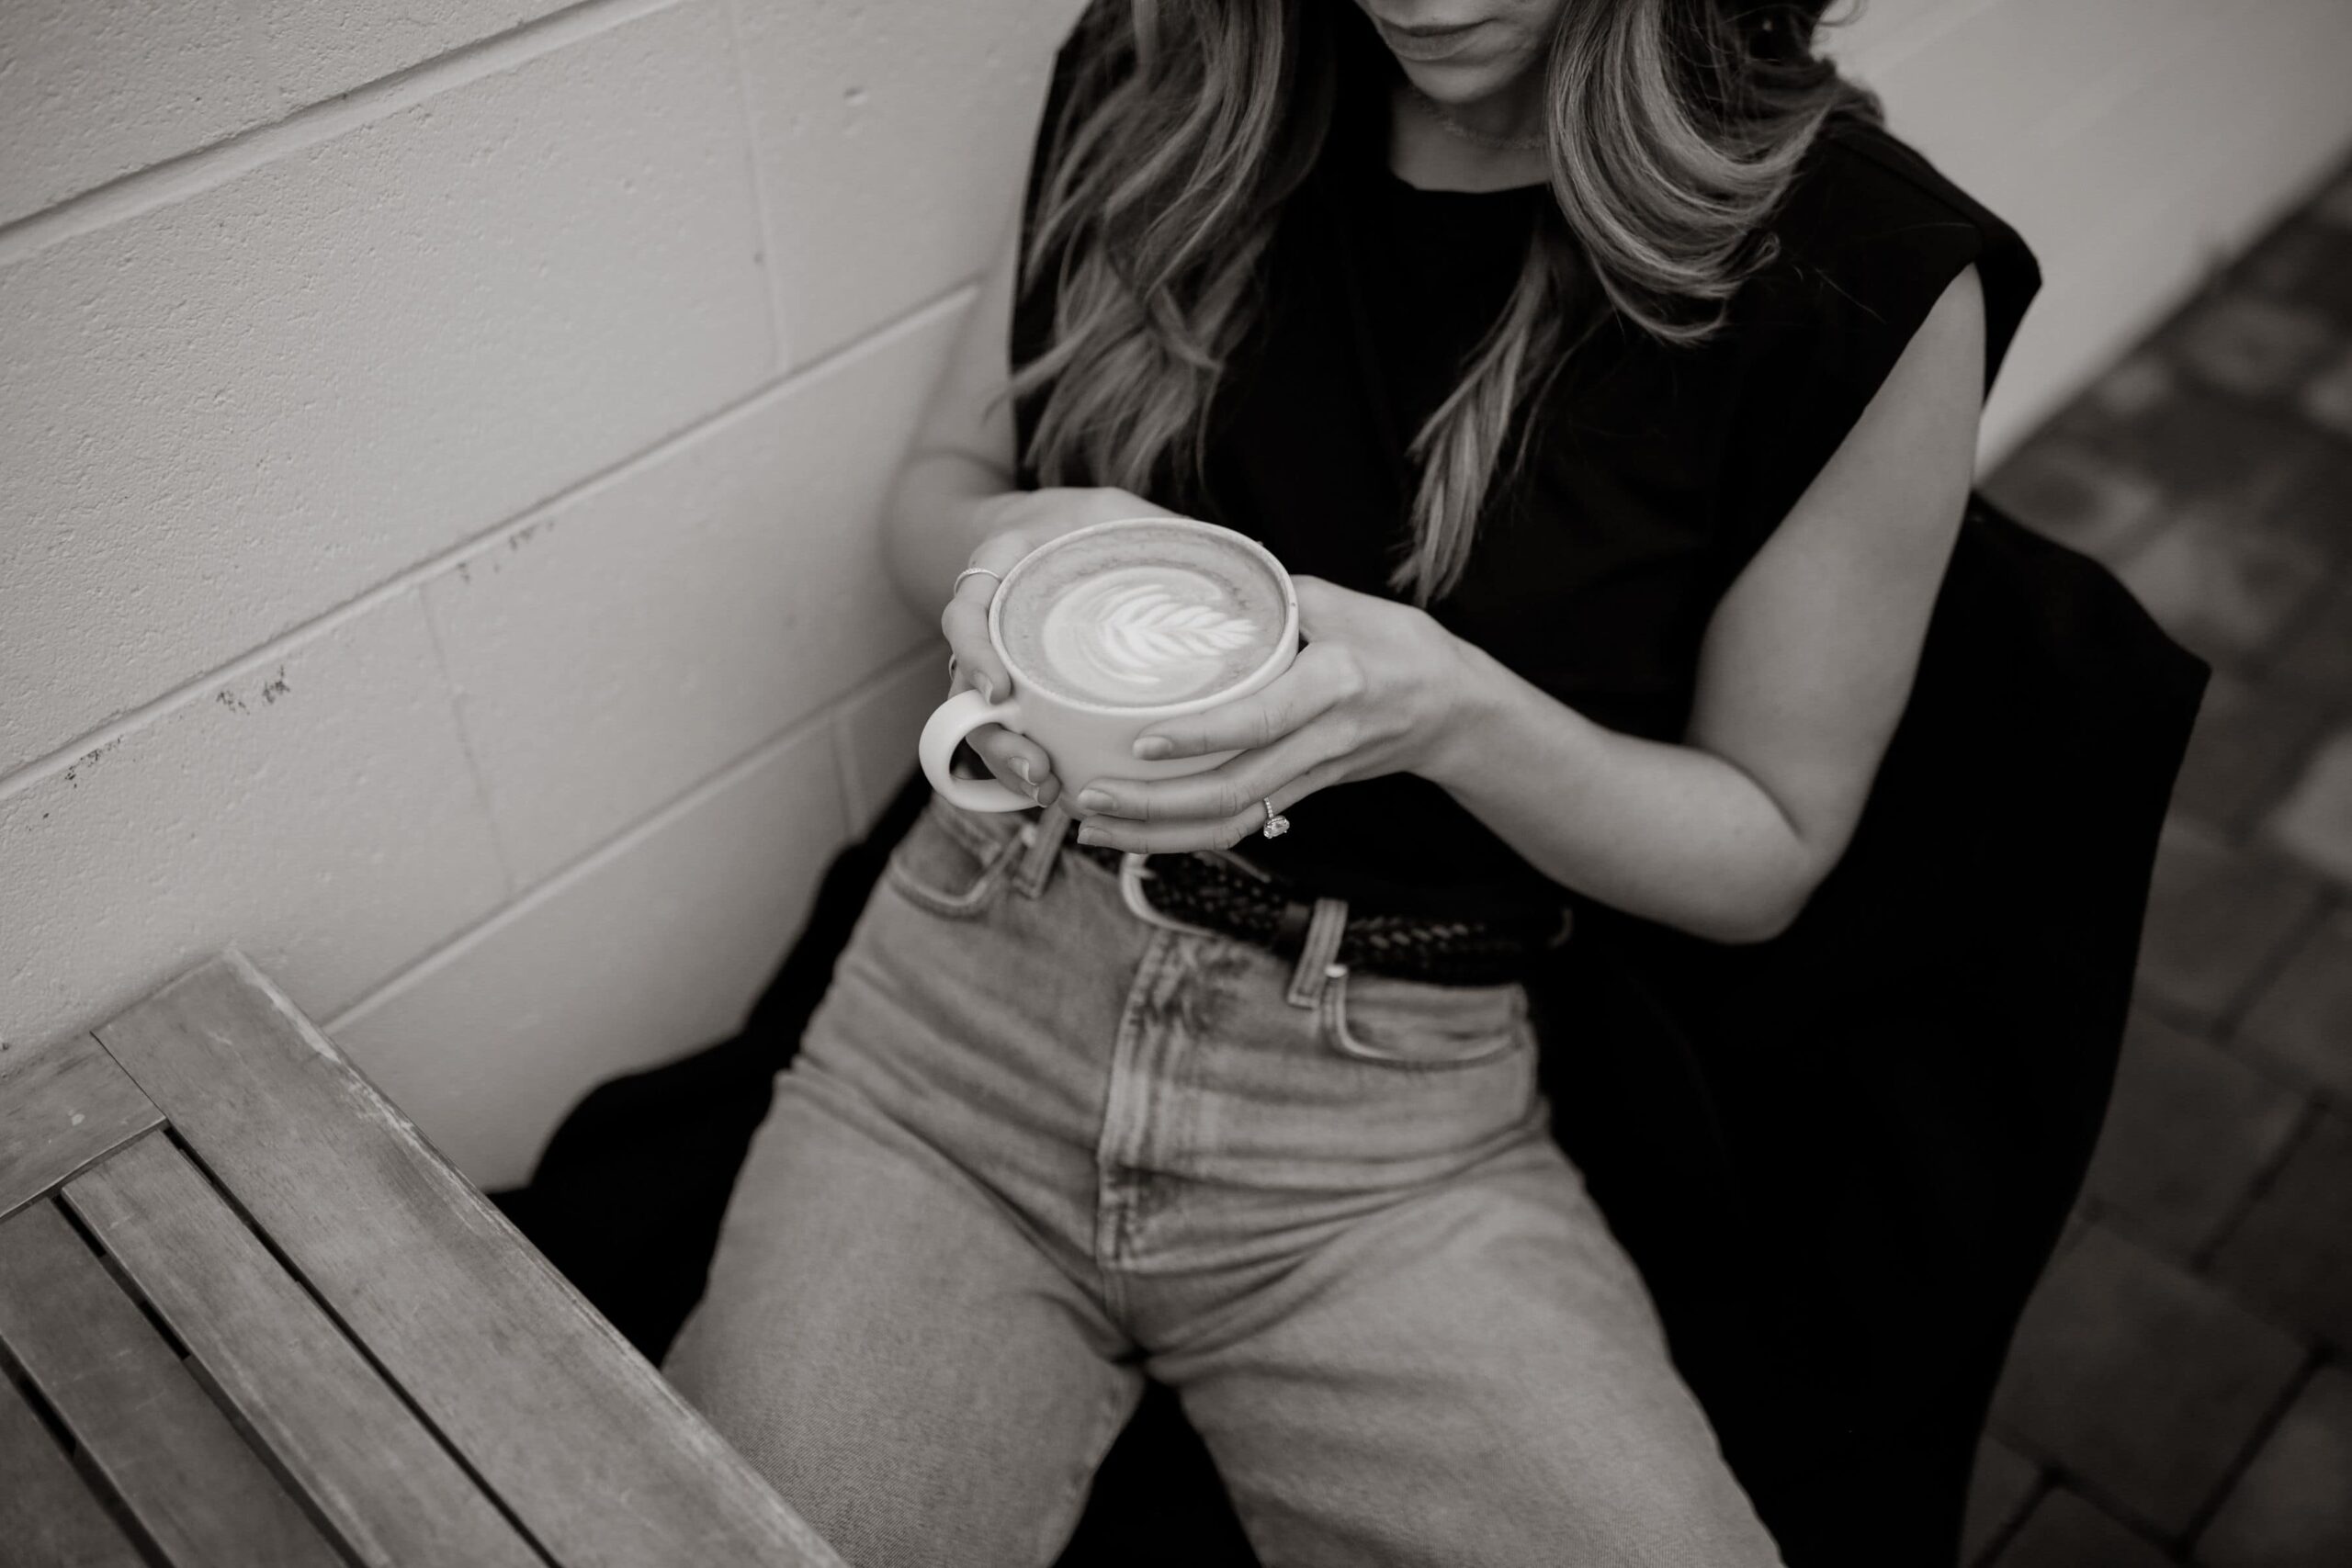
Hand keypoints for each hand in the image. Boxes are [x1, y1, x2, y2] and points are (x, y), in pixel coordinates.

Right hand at [940, 486, 1175, 806]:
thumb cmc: (1085, 521)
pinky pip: (1005, 730)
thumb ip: (1162, 532)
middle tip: (1038, 768)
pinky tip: (1057, 789)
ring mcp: (997, 661)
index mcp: (1000, 570)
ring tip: (1047, 790)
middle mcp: (987, 622)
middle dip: (995, 738)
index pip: (967, 614)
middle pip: (964, 689)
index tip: (999, 693)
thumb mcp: (1119, 513)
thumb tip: (1242, 559)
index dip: (976, 655)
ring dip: (1007, 762)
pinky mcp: (1015, 690)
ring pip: (979, 720)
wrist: (1047, 526)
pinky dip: (1022, 764)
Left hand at [1069, 576, 1485, 851]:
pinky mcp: (1300, 796)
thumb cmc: (1393, 643)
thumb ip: (1273, 597)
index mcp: (1334, 684)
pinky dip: (1179, 836)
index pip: (1263, 718)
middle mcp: (1321, 742)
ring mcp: (1309, 777)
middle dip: (1153, 804)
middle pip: (1232, 791)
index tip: (1143, 740)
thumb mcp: (1343, 603)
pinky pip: (1237, 826)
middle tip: (1087, 796)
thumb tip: (1190, 582)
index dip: (1202, 736)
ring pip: (1229, 822)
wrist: (1450, 707)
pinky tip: (1130, 834)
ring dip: (1156, 834)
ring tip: (1091, 826)